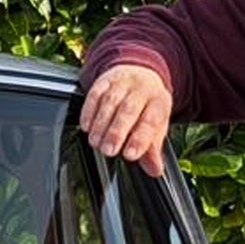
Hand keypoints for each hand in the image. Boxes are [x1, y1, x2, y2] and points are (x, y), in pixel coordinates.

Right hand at [78, 60, 171, 174]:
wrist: (140, 73)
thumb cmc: (147, 106)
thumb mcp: (157, 126)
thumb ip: (153, 149)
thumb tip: (154, 170)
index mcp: (158, 102)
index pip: (150, 121)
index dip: (140, 139)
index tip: (130, 155)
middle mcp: (141, 89)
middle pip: (129, 109)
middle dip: (117, 132)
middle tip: (109, 151)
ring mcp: (122, 83)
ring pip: (110, 102)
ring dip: (100, 125)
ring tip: (96, 143)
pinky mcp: (104, 80)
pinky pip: (94, 94)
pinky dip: (89, 111)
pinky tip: (86, 126)